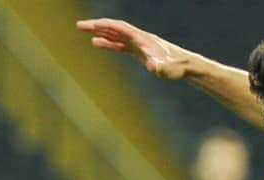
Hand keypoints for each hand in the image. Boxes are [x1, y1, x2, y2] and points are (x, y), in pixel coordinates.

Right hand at [76, 18, 190, 78]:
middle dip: (97, 26)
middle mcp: (138, 37)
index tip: (91, 26)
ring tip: (84, 31)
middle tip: (79, 26)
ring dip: (100, 32)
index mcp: (142, 38)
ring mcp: (137, 43)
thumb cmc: (176, 67)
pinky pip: (119, 44)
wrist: (184, 65)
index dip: (105, 26)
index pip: (120, 28)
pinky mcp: (138, 50)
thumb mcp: (167, 69)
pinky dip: (108, 42)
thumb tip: (154, 66)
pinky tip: (97, 43)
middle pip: (114, 28)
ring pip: (115, 34)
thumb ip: (160, 67)